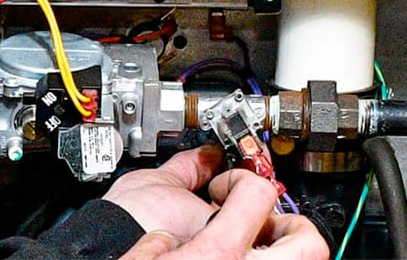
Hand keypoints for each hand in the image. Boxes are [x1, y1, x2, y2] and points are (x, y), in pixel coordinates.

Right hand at [106, 147, 328, 259]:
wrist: (99, 259)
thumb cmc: (118, 243)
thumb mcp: (151, 195)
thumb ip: (186, 170)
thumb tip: (205, 158)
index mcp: (220, 251)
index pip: (261, 193)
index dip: (243, 179)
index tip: (225, 185)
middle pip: (307, 243)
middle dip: (290, 222)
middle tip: (264, 216)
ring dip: (280, 245)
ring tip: (255, 238)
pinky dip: (258, 257)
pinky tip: (238, 252)